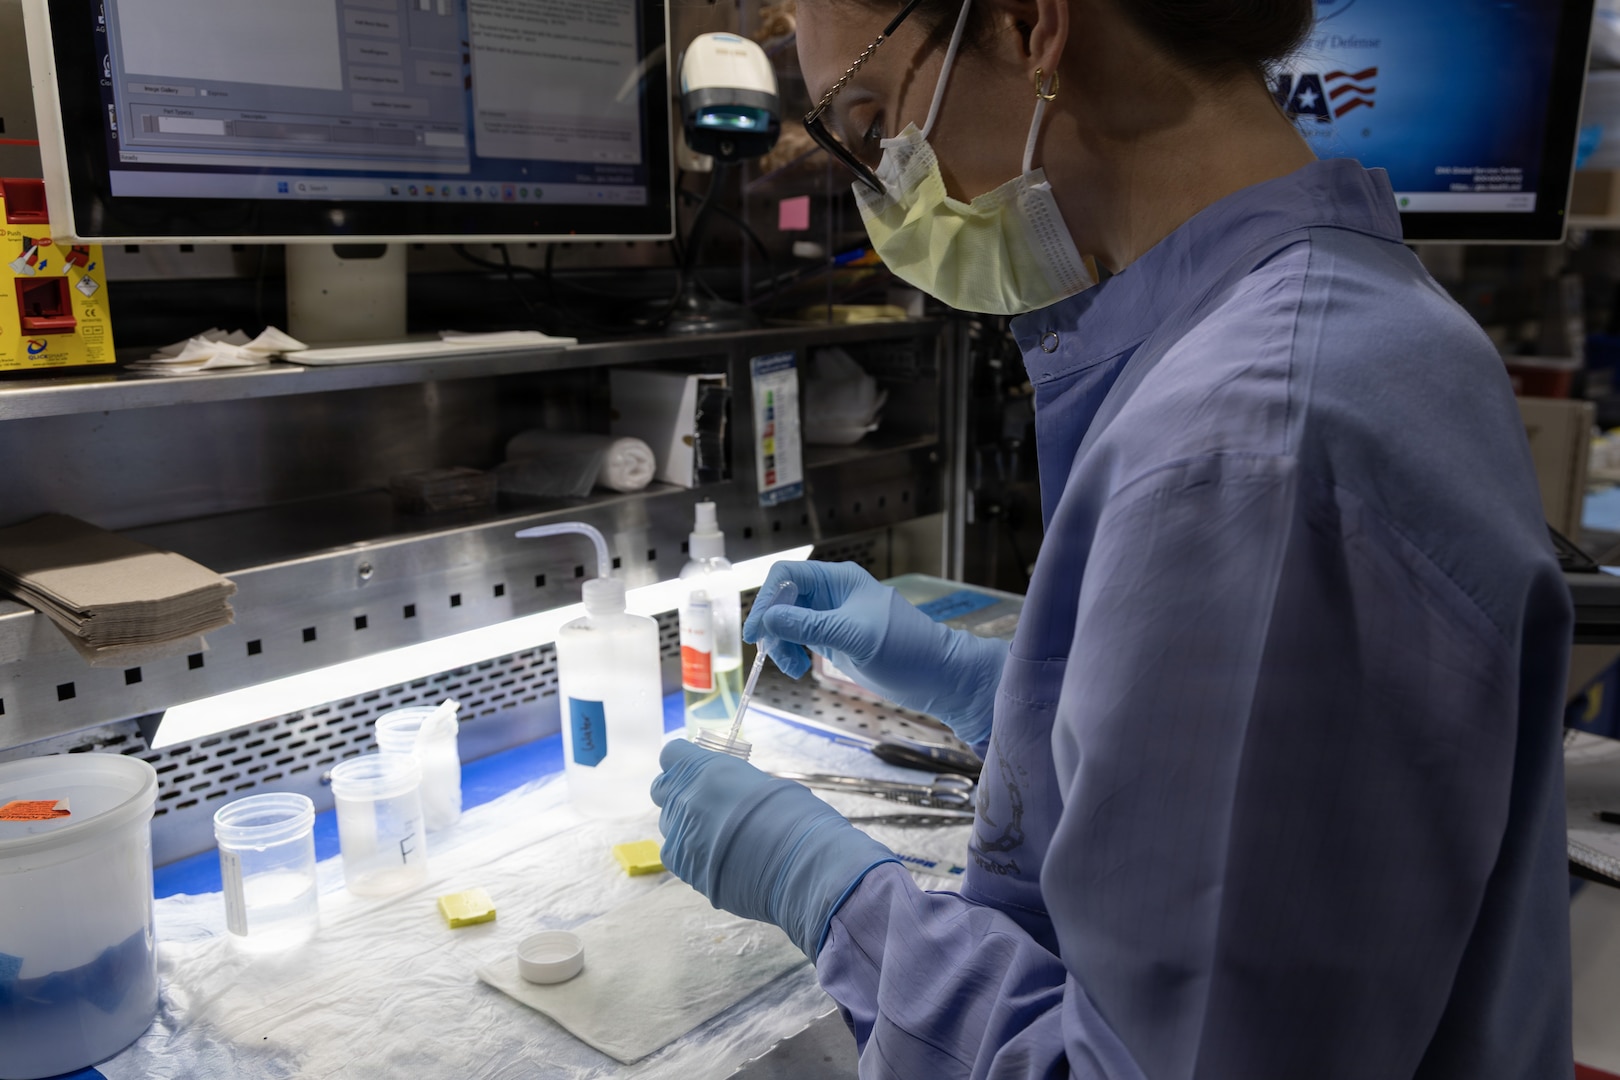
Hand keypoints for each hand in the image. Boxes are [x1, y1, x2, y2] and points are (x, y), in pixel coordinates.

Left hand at [652, 739, 897, 956]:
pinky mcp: (683, 867)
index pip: (671, 753)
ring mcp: (680, 834)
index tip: (698, 771)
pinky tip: (719, 860)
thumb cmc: (796, 819)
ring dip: (686, 825)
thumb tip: (727, 791)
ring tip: (719, 838)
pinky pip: (676, 854)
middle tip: (705, 804)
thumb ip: (732, 784)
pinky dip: (691, 853)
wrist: (801, 866)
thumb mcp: (764, 784)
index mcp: (707, 770)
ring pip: (669, 824)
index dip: (683, 762)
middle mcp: (686, 798)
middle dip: (679, 793)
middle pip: (662, 788)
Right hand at [742, 561, 1006, 744]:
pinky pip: (799, 639)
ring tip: (794, 670)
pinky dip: (792, 653)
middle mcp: (831, 593)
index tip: (756, 633)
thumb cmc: (904, 650)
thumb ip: (808, 626)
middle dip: (773, 628)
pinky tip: (800, 670)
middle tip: (776, 658)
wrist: (937, 676)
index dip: (766, 600)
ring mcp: (831, 617)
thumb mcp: (853, 636)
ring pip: (787, 622)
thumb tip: (767, 619)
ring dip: (781, 645)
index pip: (786, 576)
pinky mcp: (833, 638)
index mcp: (838, 579)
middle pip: (782, 600)